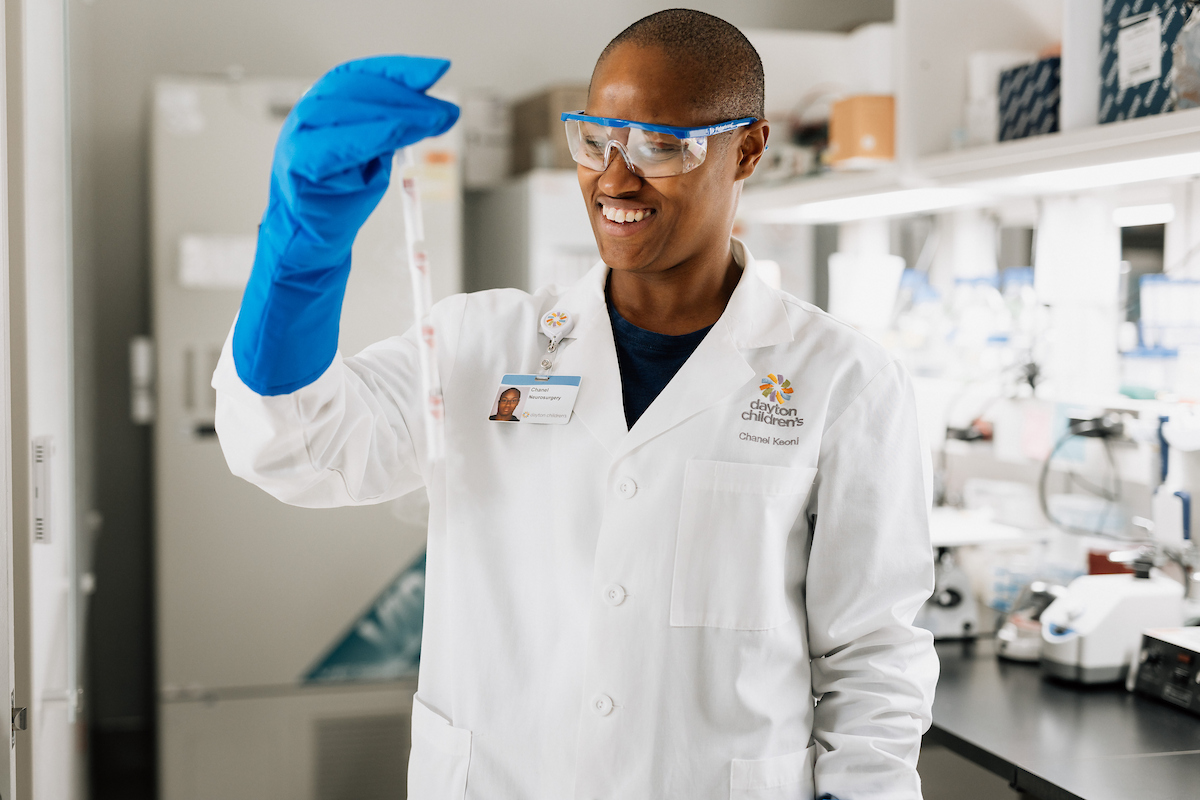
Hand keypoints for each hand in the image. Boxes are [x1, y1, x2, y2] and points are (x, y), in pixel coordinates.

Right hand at [233, 55, 458, 395]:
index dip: (398, 71)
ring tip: (435, 117)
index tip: (434, 72)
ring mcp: (298, 141)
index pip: (358, 78)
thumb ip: (387, 132)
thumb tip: (426, 109)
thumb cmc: (336, 207)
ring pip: (350, 111)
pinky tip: (404, 132)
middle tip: (444, 105)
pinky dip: (376, 135)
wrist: (305, 250)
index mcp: (321, 113)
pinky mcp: (300, 167)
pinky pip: (342, 144)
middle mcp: (305, 120)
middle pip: (357, 90)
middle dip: (406, 94)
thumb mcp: (370, 161)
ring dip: (399, 112)